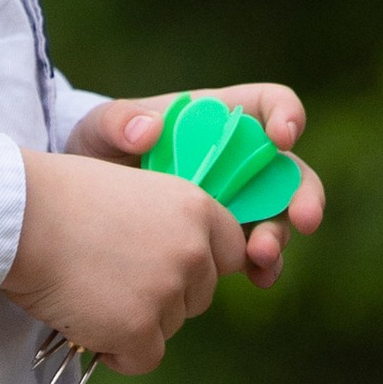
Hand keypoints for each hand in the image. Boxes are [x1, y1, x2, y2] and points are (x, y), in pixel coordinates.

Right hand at [3, 151, 242, 373]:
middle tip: (112, 277)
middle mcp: (193, 250)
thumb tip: (184, 264)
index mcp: (196, 207)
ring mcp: (167, 292)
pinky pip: (143, 359)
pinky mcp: (137, 328)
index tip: (169, 269)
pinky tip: (87, 321)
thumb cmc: (62, 198)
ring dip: (135, 322)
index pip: (233, 251)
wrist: (19, 218)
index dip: (200, 266)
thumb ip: (170, 223)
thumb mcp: (135, 189)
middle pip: (200, 297)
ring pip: (169, 329)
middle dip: (163, 297)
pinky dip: (117, 351)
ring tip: (91, 291)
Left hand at [65, 83, 324, 286]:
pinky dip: (262, 267)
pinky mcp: (224, 242)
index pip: (270, 105)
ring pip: (277, 218)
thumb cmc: (98, 152)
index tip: (280, 139)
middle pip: (289, 172)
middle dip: (302, 195)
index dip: (286, 116)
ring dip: (278, 236)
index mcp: (220, 120)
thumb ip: (117, 123)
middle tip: (304, 219)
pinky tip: (258, 278)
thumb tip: (147, 131)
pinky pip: (253, 255)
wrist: (79, 205)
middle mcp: (239, 162)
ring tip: (260, 255)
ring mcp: (236, 204)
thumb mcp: (99, 131)